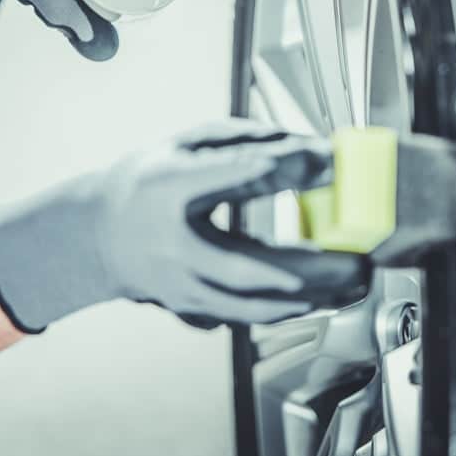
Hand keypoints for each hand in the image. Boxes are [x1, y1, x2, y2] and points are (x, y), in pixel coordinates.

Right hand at [0, 119, 370, 331]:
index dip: (278, 168)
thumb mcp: (183, 143)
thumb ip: (242, 139)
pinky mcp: (193, 310)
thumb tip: (302, 145)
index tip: (322, 158)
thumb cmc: (145, 184)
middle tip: (358, 258)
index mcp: (166, 189)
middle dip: (312, 267)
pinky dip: (290, 308)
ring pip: (254, 305)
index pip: (226, 176)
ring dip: (312, 296)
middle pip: (249, 266)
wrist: (96, 237)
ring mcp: (181, 287)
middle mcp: (173, 246)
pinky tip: (323, 296)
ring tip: (355, 281)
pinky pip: (248, 316)